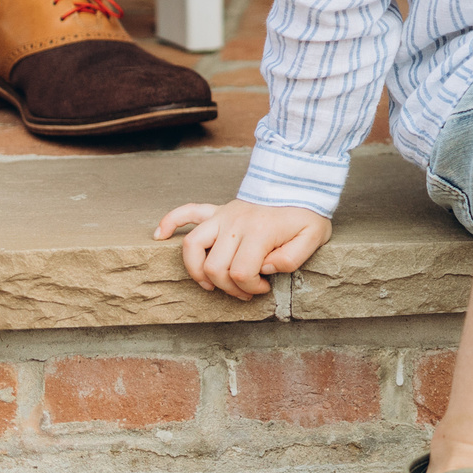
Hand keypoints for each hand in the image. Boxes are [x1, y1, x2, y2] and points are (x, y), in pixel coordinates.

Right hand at [155, 199, 330, 300]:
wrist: (300, 183)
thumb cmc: (307, 212)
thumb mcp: (314, 237)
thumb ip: (292, 259)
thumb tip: (263, 269)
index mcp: (259, 232)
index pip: (241, 273)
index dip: (250, 288)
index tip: (263, 287)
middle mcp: (235, 224)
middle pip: (215, 267)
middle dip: (229, 287)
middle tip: (247, 290)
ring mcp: (223, 216)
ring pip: (192, 246)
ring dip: (197, 270)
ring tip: (210, 284)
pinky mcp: (217, 210)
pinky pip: (186, 212)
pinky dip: (169, 222)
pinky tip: (158, 236)